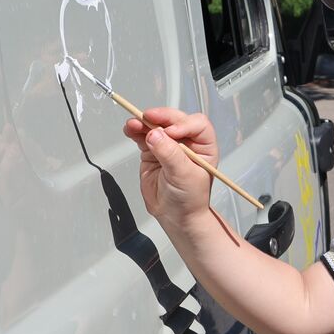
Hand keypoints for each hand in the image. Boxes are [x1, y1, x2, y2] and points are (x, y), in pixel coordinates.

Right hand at [123, 108, 216, 229]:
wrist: (175, 216)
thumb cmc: (189, 199)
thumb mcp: (183, 175)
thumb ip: (169, 154)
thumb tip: (155, 134)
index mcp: (203, 146)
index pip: (197, 125)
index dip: (183, 124)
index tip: (170, 132)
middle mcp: (187, 142)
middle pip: (174, 120)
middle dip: (161, 118)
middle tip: (148, 118)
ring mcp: (169, 145)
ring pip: (157, 126)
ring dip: (144, 122)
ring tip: (134, 124)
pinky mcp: (152, 151)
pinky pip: (143, 136)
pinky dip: (135, 131)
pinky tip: (130, 129)